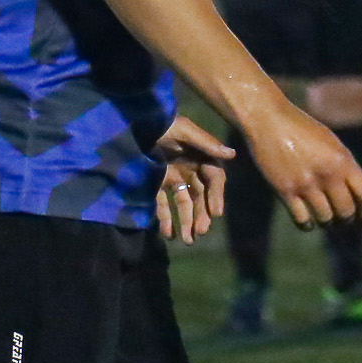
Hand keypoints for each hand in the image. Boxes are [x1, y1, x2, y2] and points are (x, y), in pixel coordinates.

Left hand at [153, 113, 233, 243]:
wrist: (129, 123)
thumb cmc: (158, 123)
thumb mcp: (182, 130)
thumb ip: (205, 143)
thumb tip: (232, 154)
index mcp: (198, 156)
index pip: (213, 180)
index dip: (216, 196)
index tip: (216, 213)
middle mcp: (188, 169)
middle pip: (199, 196)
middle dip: (201, 215)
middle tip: (200, 233)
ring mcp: (171, 177)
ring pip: (183, 204)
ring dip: (186, 222)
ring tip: (186, 240)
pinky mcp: (154, 184)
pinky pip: (162, 204)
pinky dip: (165, 219)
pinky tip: (167, 233)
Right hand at [244, 96, 361, 229]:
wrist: (268, 119)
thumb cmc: (301, 130)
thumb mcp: (330, 143)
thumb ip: (343, 167)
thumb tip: (356, 197)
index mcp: (343, 160)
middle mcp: (327, 173)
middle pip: (346, 212)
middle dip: (346, 220)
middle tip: (342, 221)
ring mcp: (306, 183)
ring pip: (325, 219)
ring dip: (327, 223)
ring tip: (324, 220)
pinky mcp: (285, 191)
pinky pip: (303, 221)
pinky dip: (308, 225)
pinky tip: (308, 221)